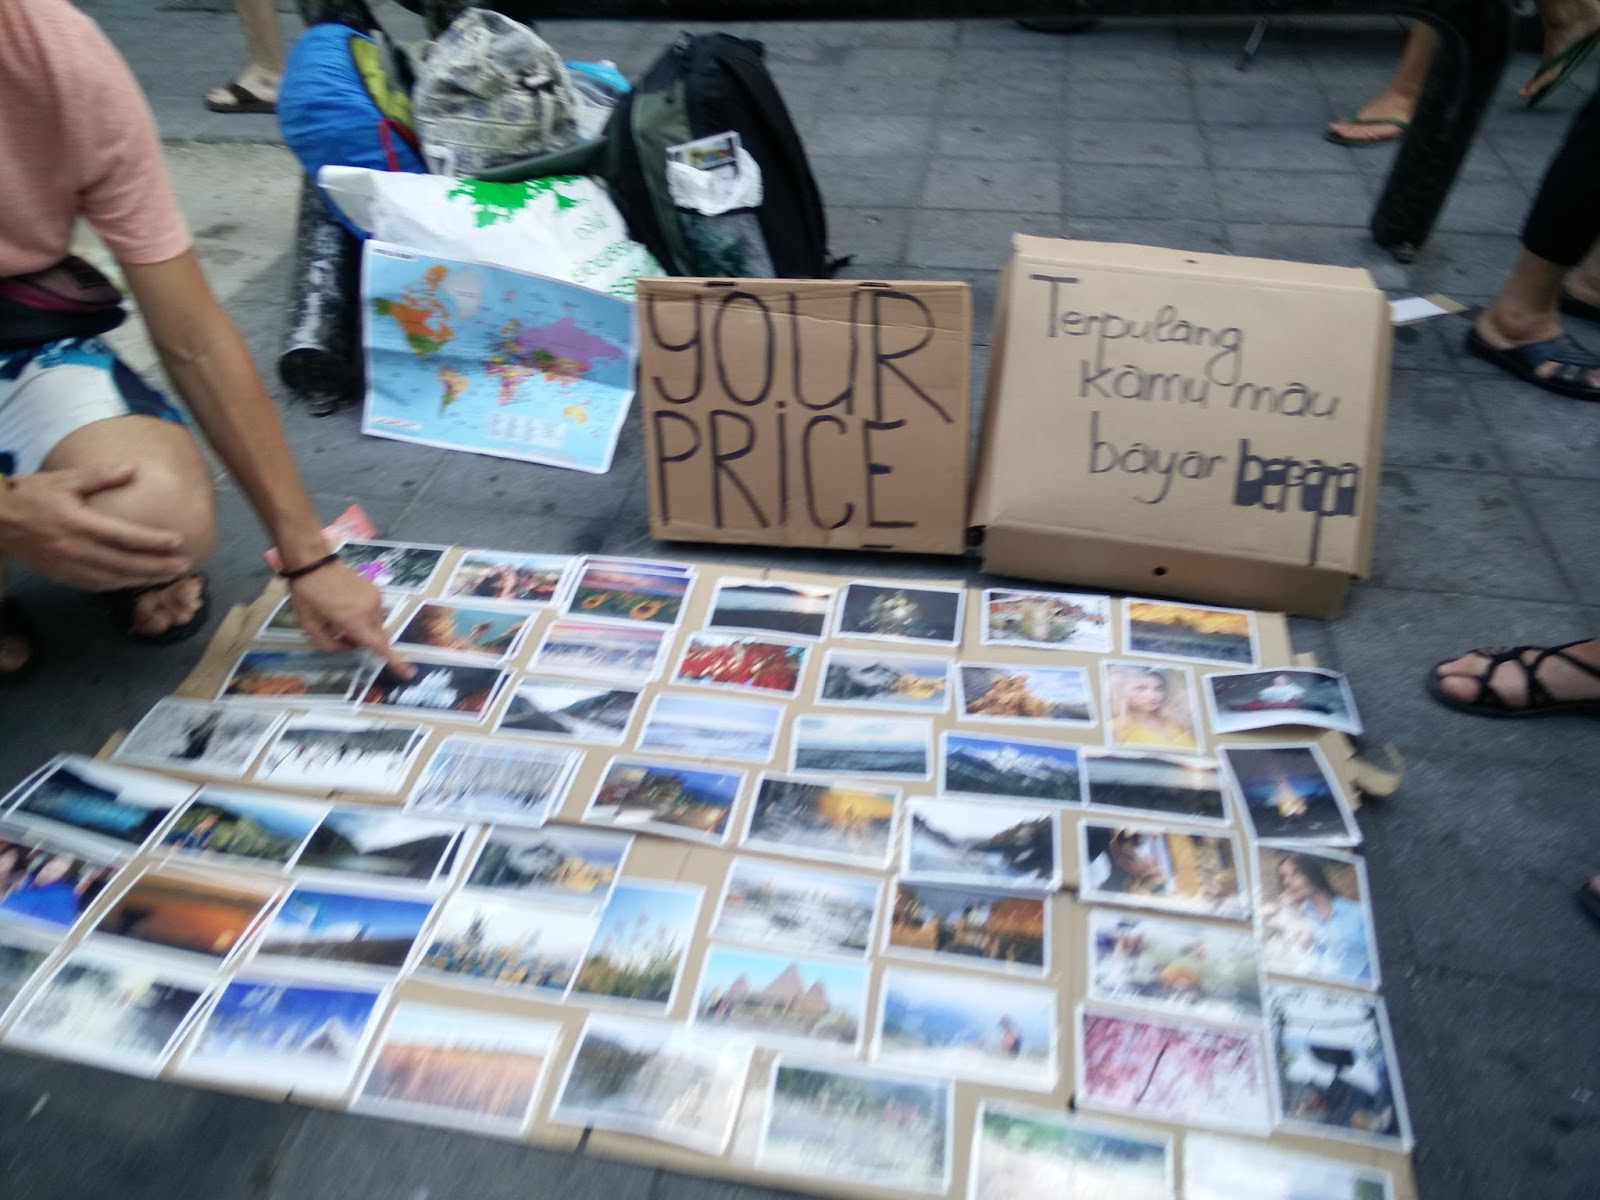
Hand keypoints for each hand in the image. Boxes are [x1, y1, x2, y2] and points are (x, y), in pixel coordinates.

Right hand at [0, 465, 189, 589]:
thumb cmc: (31, 494)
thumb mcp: (65, 479)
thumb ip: (100, 476)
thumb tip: (133, 468)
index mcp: (77, 523)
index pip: (124, 536)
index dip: (153, 541)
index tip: (178, 542)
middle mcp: (74, 548)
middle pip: (124, 563)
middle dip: (157, 567)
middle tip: (185, 565)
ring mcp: (66, 565)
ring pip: (113, 579)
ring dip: (143, 579)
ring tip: (169, 575)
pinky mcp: (60, 575)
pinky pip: (96, 585)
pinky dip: (120, 585)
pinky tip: (137, 582)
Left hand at [287, 560, 413, 678]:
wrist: (313, 560)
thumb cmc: (307, 594)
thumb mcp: (309, 624)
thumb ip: (328, 643)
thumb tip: (345, 646)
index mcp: (355, 621)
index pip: (380, 646)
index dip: (396, 662)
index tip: (410, 673)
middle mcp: (371, 611)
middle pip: (377, 636)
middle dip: (364, 642)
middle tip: (339, 635)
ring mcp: (375, 599)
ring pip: (375, 624)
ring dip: (363, 628)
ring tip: (338, 617)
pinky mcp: (374, 590)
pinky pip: (374, 612)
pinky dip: (363, 616)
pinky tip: (345, 606)